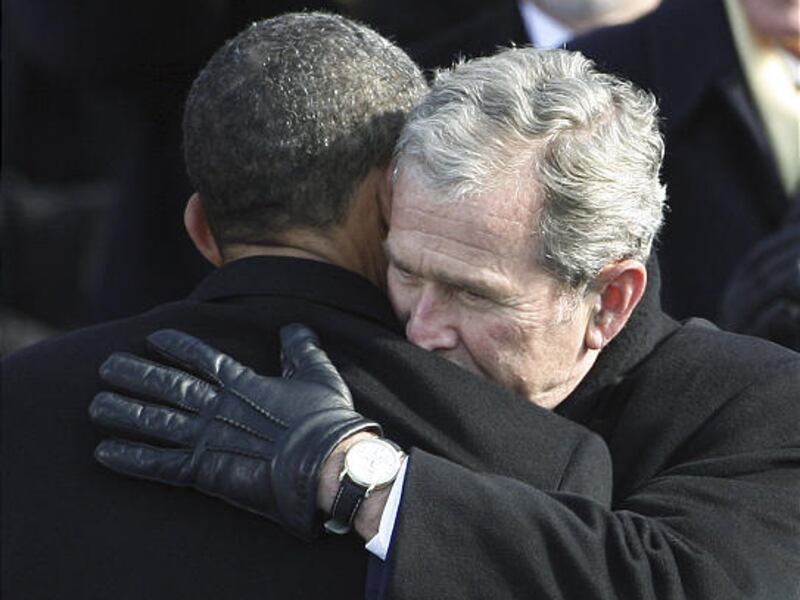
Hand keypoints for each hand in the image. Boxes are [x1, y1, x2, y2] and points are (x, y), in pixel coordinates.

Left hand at [89, 324, 379, 538]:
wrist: (326, 464)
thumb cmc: (327, 421)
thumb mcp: (318, 374)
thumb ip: (301, 349)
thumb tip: (294, 327)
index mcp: (243, 383)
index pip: (202, 358)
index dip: (176, 346)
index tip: (154, 337)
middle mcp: (218, 407)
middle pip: (168, 386)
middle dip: (136, 374)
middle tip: (107, 366)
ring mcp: (208, 438)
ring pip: (155, 421)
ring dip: (123, 412)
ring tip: (96, 405)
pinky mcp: (205, 472)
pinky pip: (159, 464)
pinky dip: (131, 458)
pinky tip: (105, 452)